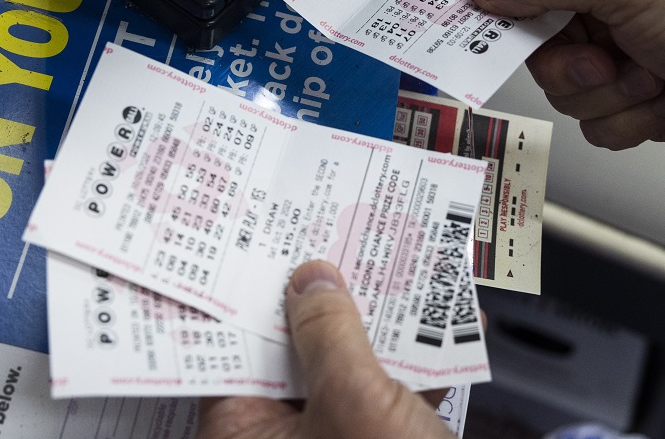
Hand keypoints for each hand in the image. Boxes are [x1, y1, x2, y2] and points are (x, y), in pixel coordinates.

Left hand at [195, 261, 452, 438]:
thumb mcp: (357, 401)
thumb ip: (329, 333)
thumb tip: (310, 280)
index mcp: (242, 437)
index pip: (227, 351)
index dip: (247, 297)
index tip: (260, 248)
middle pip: (285, 356)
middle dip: (317, 302)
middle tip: (330, 245)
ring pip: (336, 372)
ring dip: (369, 326)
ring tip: (389, 272)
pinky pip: (377, 398)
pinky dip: (404, 363)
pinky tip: (437, 327)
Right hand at [469, 0, 664, 182]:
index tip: (478, 14)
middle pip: (537, 36)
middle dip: (570, 60)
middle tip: (602, 59)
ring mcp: (622, 51)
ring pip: (561, 85)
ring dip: (606, 90)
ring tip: (652, 78)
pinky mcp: (633, 99)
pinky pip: (591, 119)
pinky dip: (628, 117)